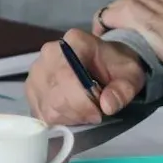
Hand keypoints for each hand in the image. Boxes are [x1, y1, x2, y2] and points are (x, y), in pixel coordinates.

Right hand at [26, 29, 146, 126]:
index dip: (82, 102)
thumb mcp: (130, 76)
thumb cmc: (116, 67)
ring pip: (46, 106)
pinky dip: (56, 119)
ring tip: (83, 113)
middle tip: (94, 114)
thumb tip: (107, 105)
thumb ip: (123, 90)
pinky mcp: (31, 86)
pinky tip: (71, 114)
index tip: (99, 112)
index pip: (68, 76)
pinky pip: (39, 111)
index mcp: (75, 42)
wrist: (103, 62)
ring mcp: (37, 69)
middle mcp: (50, 52)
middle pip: (55, 94)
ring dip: (68, 117)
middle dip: (77, 112)